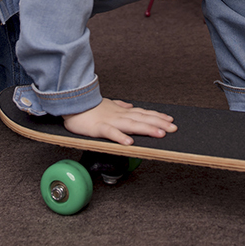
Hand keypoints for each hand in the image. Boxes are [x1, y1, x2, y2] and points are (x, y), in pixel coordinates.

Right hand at [62, 99, 176, 145]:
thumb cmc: (88, 107)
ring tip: (160, 134)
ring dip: (146, 128)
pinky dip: (120, 137)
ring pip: (131, 124)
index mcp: (121, 112)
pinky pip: (110, 132)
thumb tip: (130, 106)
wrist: (71, 103)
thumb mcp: (107, 104)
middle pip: (142, 119)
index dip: (157, 116)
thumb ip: (120, 105)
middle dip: (159, 123)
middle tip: (173, 128)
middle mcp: (119, 115)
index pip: (143, 113)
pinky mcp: (98, 128)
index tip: (170, 120)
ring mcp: (110, 121)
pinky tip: (129, 142)